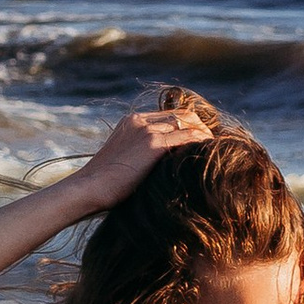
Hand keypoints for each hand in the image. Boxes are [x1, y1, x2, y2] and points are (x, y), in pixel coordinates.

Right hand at [65, 96, 216, 216]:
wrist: (88, 189)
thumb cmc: (103, 185)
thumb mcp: (123, 161)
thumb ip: (140, 156)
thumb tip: (161, 167)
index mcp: (131, 122)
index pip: (169, 115)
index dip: (189, 124)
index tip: (202, 138)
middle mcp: (139, 121)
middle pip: (182, 114)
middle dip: (201, 126)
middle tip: (214, 142)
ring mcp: (146, 130)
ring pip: (188, 122)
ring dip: (205, 134)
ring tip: (216, 148)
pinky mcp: (152, 144)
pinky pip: (187, 136)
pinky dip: (202, 141)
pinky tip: (210, 151)